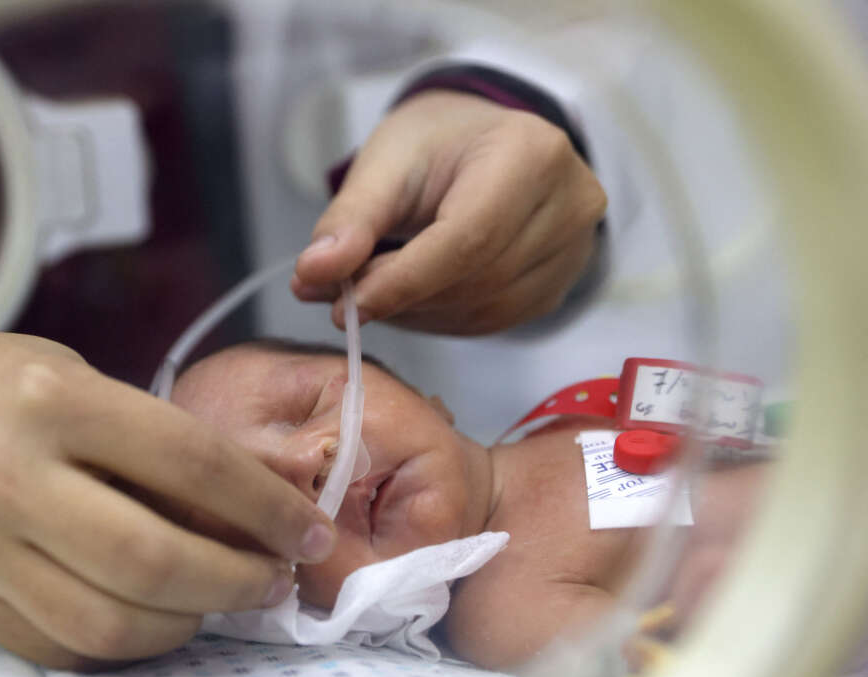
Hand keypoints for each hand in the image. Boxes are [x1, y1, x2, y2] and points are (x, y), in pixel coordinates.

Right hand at [0, 306, 335, 669]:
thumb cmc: (0, 382)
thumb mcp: (83, 380)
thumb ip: (158, 444)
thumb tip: (255, 511)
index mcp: (56, 402)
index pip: (190, 462)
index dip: (267, 506)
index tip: (309, 531)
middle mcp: (10, 478)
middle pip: (154, 561)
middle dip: (238, 580)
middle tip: (275, 578)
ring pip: (110, 622)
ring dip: (189, 622)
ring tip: (220, 599)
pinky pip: (64, 648)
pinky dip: (128, 644)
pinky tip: (157, 619)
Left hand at [292, 90, 606, 334]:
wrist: (479, 145)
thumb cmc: (432, 146)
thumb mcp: (383, 165)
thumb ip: (349, 221)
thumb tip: (312, 276)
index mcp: (530, 153)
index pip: (467, 239)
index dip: (402, 281)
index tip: (345, 304)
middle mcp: (570, 201)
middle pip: (476, 278)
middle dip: (402, 296)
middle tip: (345, 294)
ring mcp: (575, 247)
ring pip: (486, 309)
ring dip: (418, 313)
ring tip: (376, 288)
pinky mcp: (560, 283)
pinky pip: (496, 321)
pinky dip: (443, 319)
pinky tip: (413, 298)